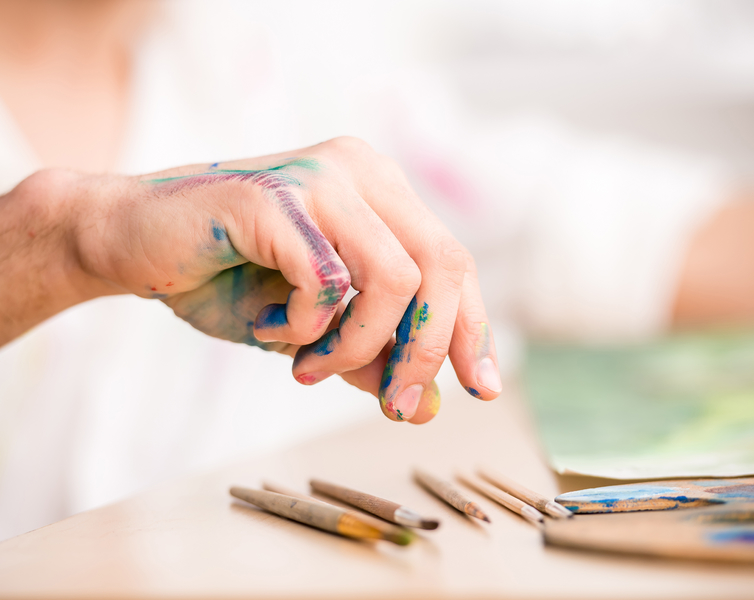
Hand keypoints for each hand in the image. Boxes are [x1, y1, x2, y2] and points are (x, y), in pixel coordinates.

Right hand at [4, 137, 502, 422]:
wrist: (133, 242)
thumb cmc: (228, 280)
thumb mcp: (313, 331)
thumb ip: (371, 357)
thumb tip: (430, 407)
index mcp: (381, 192)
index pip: (454, 263)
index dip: (472, 329)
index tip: (478, 388)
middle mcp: (362, 172)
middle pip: (444, 265)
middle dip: (427, 349)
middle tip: (397, 406)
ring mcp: (321, 178)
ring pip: (394, 278)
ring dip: (356, 344)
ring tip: (306, 366)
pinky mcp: (275, 198)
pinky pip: (326, 283)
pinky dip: (305, 328)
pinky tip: (269, 328)